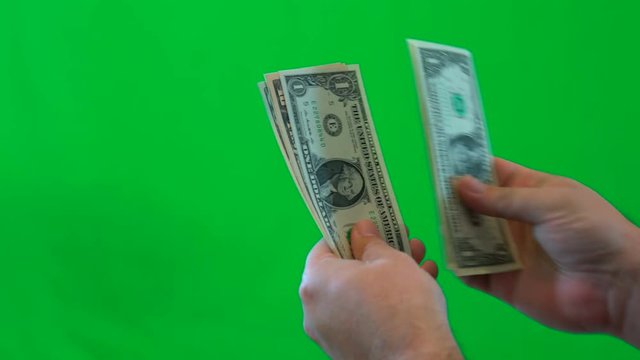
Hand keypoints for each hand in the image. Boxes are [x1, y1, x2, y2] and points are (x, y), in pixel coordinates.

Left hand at [299, 220, 461, 358]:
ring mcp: (329, 334)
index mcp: (316, 281)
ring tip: (419, 264)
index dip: (349, 233)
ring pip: (357, 295)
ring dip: (385, 277)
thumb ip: (371, 242)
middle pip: (343, 271)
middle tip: (400, 243)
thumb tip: (360, 231)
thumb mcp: (390, 260)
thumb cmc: (402, 308)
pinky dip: (383, 304)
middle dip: (375, 255)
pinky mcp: (346, 351)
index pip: (324, 246)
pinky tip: (416, 291)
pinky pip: (362, 318)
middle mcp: (314, 310)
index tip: (370, 227)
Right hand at [456, 158, 639, 345]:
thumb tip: (460, 184)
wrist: (615, 286)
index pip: (491, 174)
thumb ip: (502, 199)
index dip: (467, 165)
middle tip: (434, 198)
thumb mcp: (549, 203)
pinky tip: (452, 260)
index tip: (440, 159)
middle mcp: (513, 221)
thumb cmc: (590, 232)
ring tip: (440, 228)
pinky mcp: (502, 282)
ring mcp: (507, 252)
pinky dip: (460, 267)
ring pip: (468, 239)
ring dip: (453, 233)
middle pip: (474, 207)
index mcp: (528, 193)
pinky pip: (473, 272)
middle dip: (454, 201)